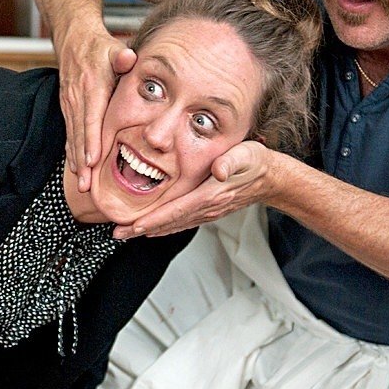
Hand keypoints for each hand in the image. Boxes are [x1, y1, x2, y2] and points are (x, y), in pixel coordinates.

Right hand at [56, 28, 135, 191]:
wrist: (74, 38)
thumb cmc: (99, 46)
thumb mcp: (113, 47)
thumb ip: (121, 55)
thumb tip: (129, 57)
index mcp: (91, 86)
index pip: (91, 118)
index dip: (92, 141)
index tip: (93, 161)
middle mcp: (77, 98)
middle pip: (80, 135)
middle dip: (83, 162)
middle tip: (86, 185)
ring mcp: (70, 104)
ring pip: (73, 137)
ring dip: (76, 161)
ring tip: (82, 184)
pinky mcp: (67, 106)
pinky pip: (69, 133)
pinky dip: (72, 151)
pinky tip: (76, 168)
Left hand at [114, 141, 268, 238]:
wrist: (271, 178)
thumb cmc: (256, 162)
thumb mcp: (246, 155)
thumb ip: (232, 161)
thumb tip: (219, 169)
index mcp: (210, 195)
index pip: (175, 211)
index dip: (153, 220)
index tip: (133, 225)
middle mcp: (206, 209)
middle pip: (168, 222)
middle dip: (141, 229)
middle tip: (117, 233)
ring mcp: (206, 213)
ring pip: (172, 225)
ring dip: (149, 230)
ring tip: (127, 233)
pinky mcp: (207, 211)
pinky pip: (181, 222)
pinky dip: (163, 226)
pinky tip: (151, 227)